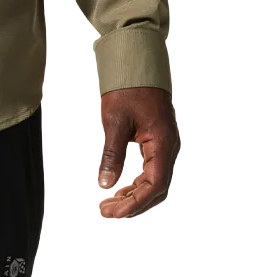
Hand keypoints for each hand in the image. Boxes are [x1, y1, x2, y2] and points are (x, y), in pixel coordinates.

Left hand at [97, 86, 178, 218]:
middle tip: (106, 211)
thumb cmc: (127, 89)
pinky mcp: (159, 141)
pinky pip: (153, 169)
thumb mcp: (114, 122)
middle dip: (133, 203)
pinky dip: (138, 182)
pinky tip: (122, 187)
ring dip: (135, 194)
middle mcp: (169, 147)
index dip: (134, 202)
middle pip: (157, 188)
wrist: (137, 65)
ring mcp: (166, 145)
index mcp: (162, 143)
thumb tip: (106, 184)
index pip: (154, 185)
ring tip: (111, 203)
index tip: (112, 211)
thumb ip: (112, 154)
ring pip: (155, 181)